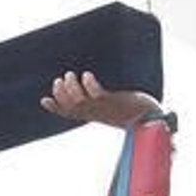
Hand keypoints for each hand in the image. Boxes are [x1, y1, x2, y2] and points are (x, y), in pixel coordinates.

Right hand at [40, 71, 161, 129]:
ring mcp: (104, 108)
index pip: (69, 114)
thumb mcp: (115, 107)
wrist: (152, 120)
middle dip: (60, 94)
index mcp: (94, 115)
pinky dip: (89, 85)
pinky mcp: (114, 102)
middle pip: (70, 107)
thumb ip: (106, 102)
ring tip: (71, 74)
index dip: (55, 108)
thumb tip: (97, 93)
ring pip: (80, 101)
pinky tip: (87, 75)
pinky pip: (97, 95)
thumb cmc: (135, 112)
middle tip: (58, 80)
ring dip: (71, 88)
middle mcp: (96, 113)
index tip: (43, 100)